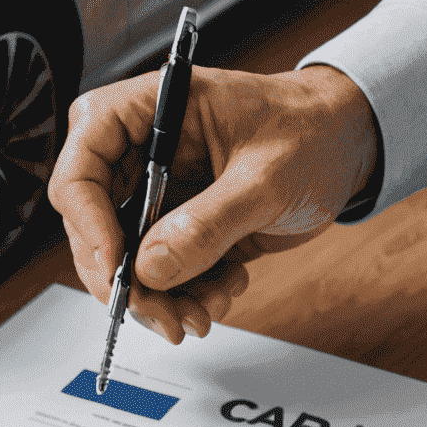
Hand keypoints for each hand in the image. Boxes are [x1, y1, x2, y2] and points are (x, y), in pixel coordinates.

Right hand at [47, 64, 378, 342]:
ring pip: (124, 261)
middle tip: (163, 316)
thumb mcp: (266, 177)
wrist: (345, 145)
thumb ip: (208, 223)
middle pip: (93, 227)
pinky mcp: (176, 227)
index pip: (82, 168)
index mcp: (148, 110)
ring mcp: (155, 193)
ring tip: (204, 311)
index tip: (117, 268)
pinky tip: (224, 287)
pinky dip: (186, 295)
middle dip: (127, 280)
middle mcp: (140, 153)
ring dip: (160, 299)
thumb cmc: (311, 130)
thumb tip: (152, 268)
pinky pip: (160, 274)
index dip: (88, 222)